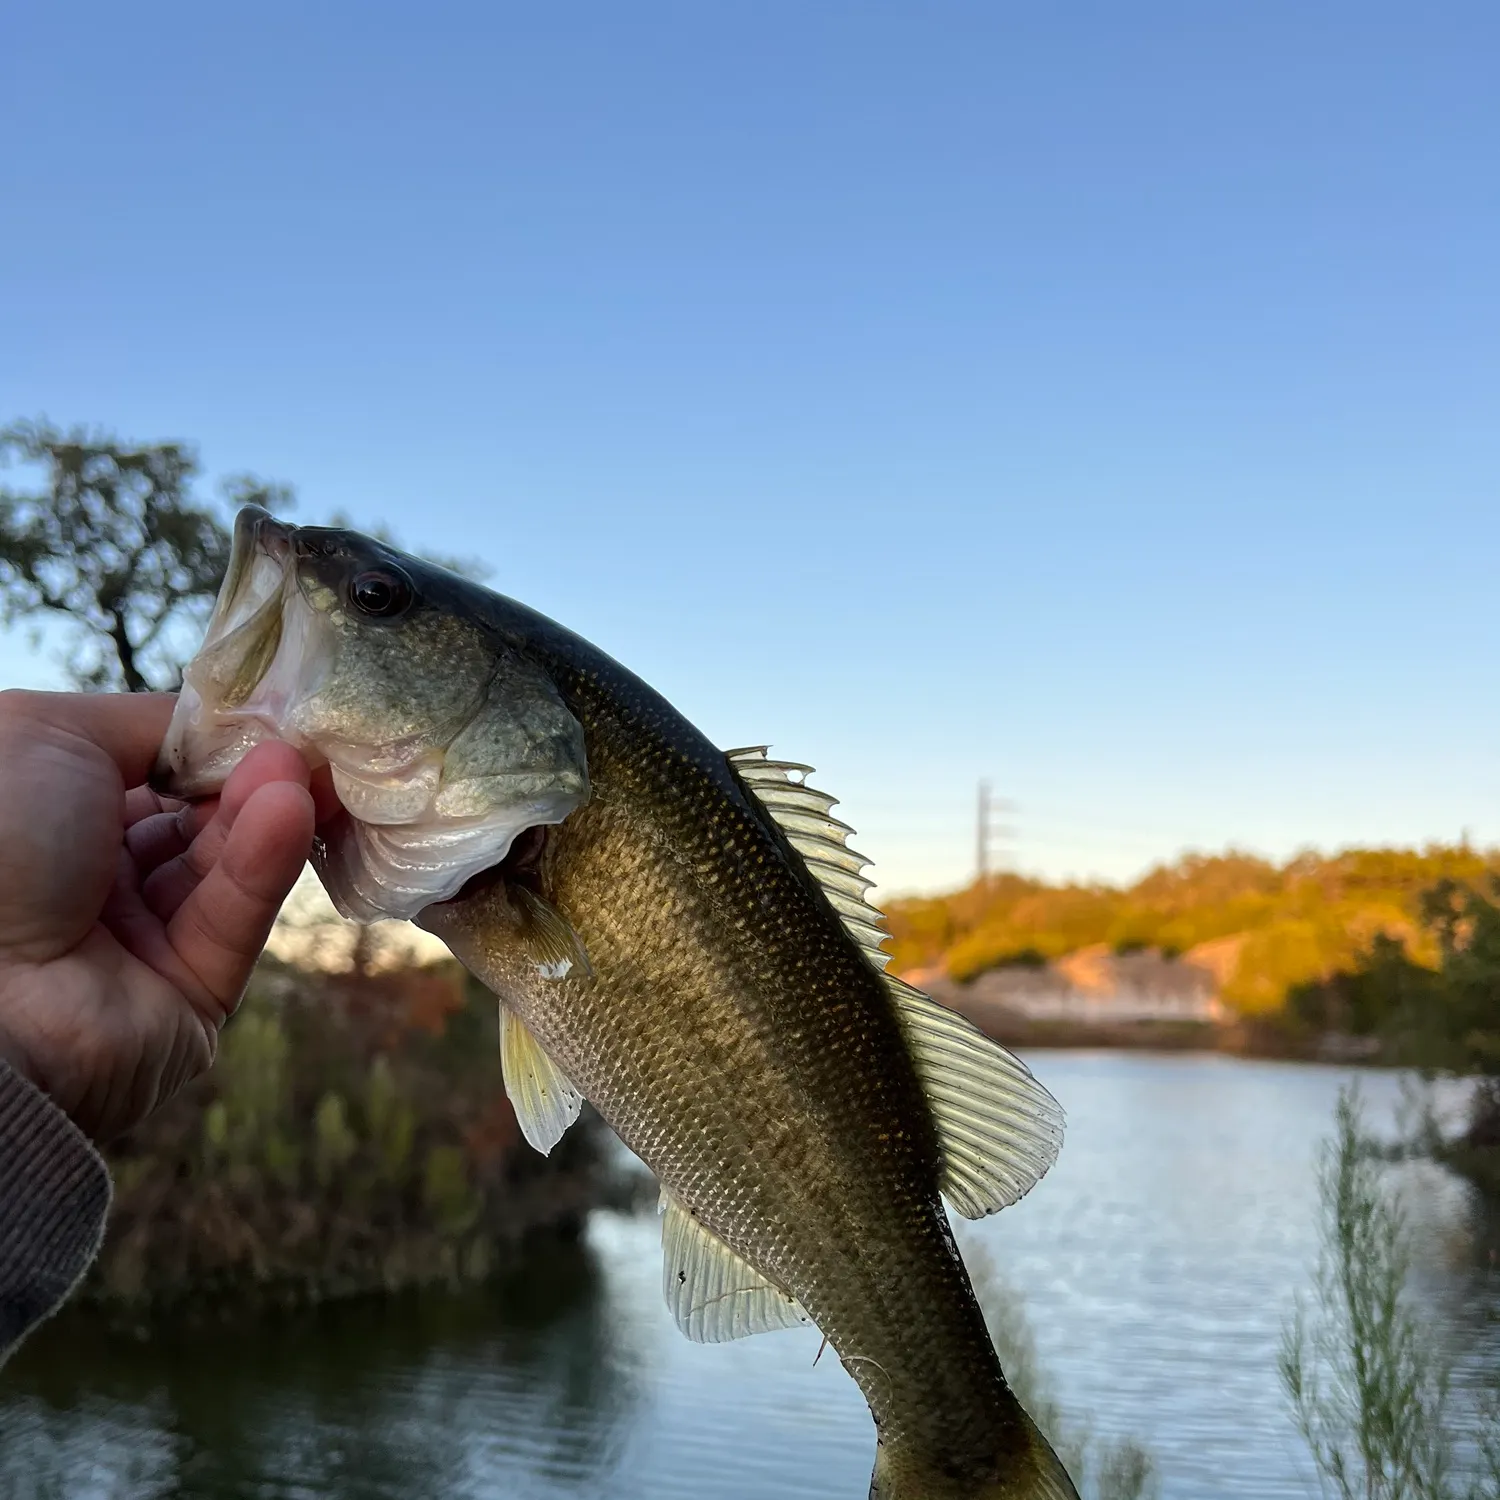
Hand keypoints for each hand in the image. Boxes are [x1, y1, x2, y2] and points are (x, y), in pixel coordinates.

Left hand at [0, 690, 320, 1139]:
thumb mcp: (50, 735)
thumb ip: (151, 723)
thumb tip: (230, 730)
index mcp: (51, 816)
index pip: (154, 772)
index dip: (210, 742)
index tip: (265, 716)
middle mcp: (93, 877)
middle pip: (199, 816)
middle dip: (250, 776)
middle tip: (299, 746)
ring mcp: (141, 939)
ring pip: (224, 864)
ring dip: (262, 813)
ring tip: (298, 775)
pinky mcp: (190, 995)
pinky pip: (233, 920)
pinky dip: (265, 865)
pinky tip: (290, 815)